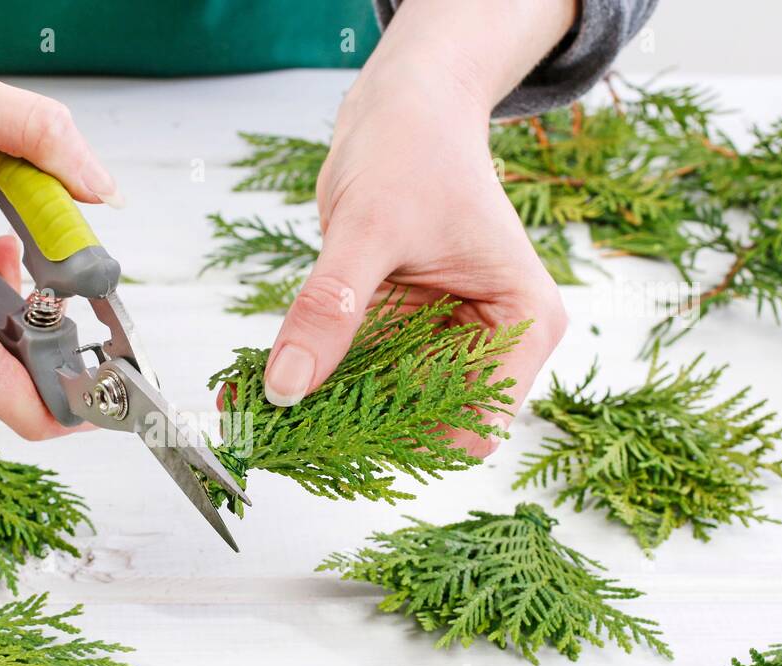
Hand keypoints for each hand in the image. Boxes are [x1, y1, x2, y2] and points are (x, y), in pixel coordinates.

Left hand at [262, 0, 575, 456]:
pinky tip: (262, 382)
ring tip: (260, 410)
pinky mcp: (405, 332)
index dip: (409, 440)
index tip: (335, 439)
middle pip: (428, 424)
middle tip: (280, 432)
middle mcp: (492, 344)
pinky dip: (318, 379)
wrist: (404, 108)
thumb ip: (330, 309)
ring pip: (387, 406)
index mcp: (521, 326)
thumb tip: (286, 385)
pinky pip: (360, 373)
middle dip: (358, 430)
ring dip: (329, 410)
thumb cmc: (414, 149)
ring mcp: (446, 341)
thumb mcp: (369, 229)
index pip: (474, 424)